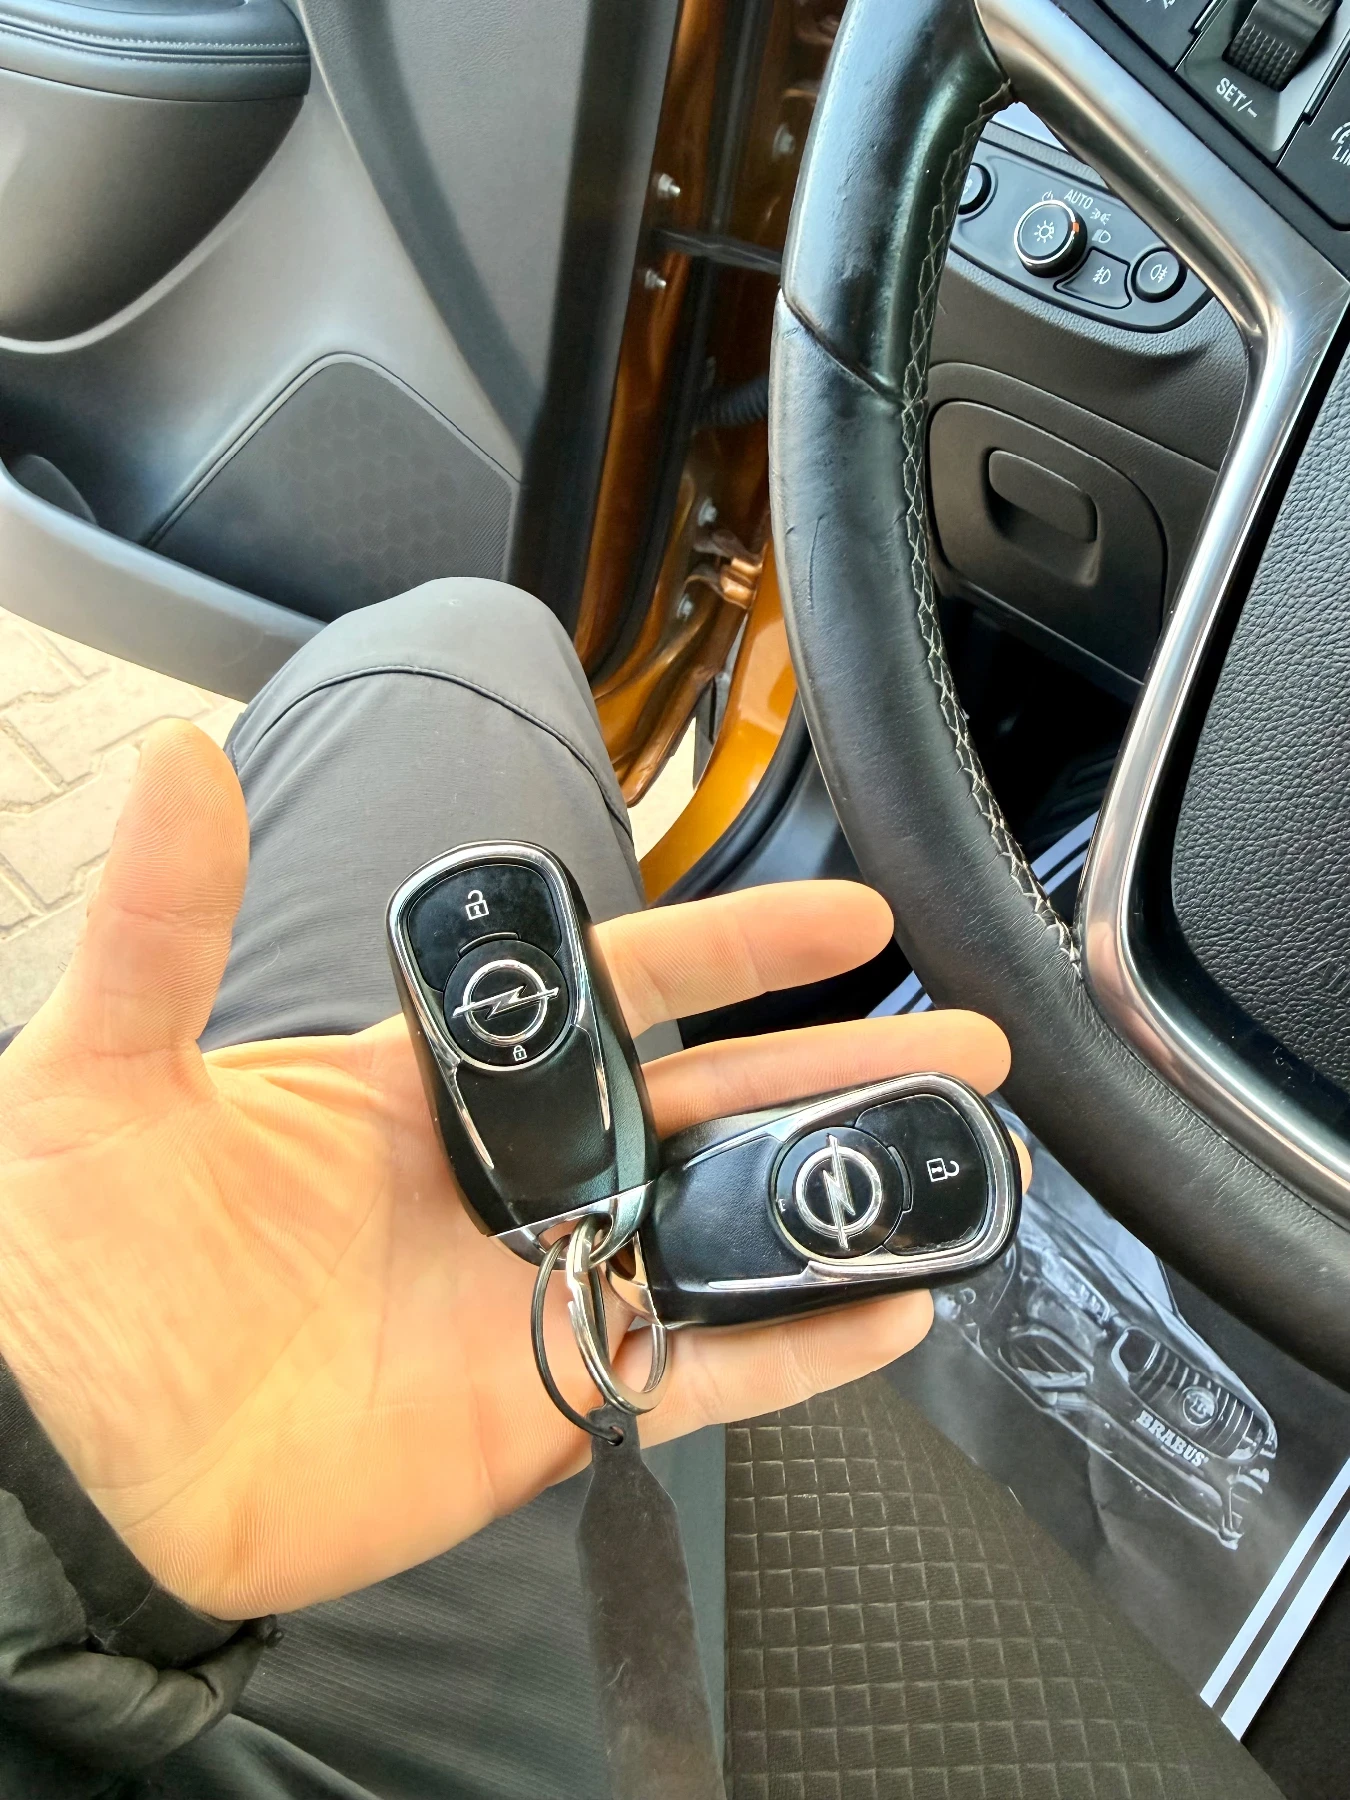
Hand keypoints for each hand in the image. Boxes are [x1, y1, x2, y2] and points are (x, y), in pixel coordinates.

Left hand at [0, 723, 1018, 1619]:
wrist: (56, 1462)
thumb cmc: (69, 1261)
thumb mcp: (109, 1068)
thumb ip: (166, 920)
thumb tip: (180, 754)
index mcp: (429, 1082)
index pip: (617, 992)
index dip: (732, 949)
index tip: (842, 919)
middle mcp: (503, 1179)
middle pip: (706, 1104)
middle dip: (831, 1064)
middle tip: (959, 1038)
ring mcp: (535, 1295)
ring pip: (721, 1231)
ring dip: (837, 1193)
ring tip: (957, 1154)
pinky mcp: (545, 1407)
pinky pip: (699, 1375)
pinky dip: (797, 1351)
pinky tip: (891, 1310)